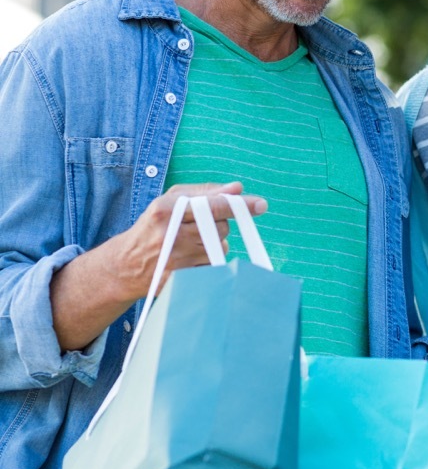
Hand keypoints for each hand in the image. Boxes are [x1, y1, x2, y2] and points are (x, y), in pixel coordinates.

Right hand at [50, 181, 267, 350]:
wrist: (125, 266)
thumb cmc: (154, 226)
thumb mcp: (171, 201)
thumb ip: (205, 191)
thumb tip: (238, 189)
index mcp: (165, 210)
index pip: (211, 206)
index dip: (238, 205)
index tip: (261, 205)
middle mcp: (170, 235)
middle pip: (221, 227)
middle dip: (218, 225)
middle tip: (198, 227)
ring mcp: (175, 260)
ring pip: (221, 247)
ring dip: (214, 244)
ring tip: (189, 244)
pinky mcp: (180, 279)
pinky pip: (213, 266)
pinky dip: (208, 261)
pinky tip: (188, 259)